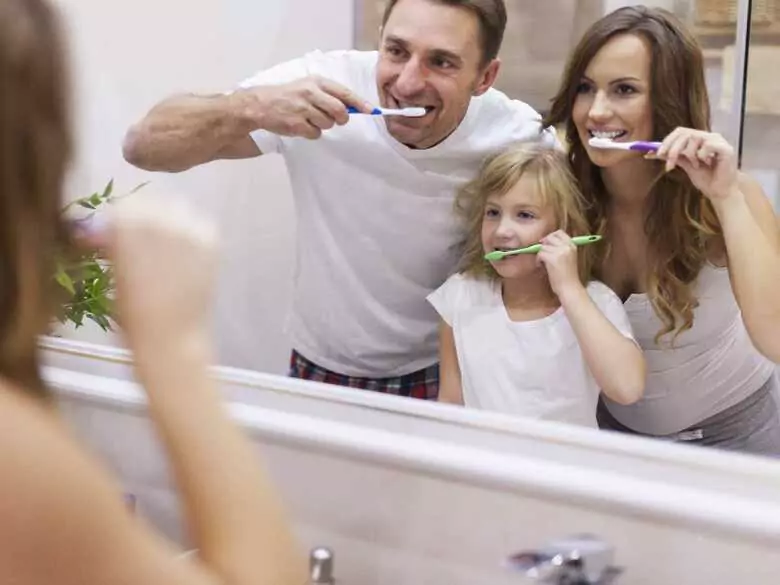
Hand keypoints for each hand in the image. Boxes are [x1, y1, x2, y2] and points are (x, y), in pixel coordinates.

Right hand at [100, 191, 217, 353]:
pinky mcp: (211, 240)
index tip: (111, 235)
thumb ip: (112, 244)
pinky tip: (184, 251)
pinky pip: (200, 223)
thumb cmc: (133, 314)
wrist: (170, 337)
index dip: (116, 221)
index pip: (121, 207)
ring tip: (163, 245)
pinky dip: (191, 231)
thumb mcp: (113, 273)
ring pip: (177, 208)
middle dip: (141, 217)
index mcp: (126, 227)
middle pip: (149, 202)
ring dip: (168, 220)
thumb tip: (105, 229)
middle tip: (138, 239)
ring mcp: (189, 228)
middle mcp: (159, 219)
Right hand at [236, 75, 372, 139]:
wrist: (260, 105)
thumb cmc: (288, 96)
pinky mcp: (296, 124)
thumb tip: (353, 108)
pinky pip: (316, 134)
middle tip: (334, 119)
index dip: (360, 103)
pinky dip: (311, 133)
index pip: (344, 93)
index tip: (372, 111)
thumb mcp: (307, 87)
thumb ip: (329, 95)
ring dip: (322, 125)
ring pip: (328, 124)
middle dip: (341, 118)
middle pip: (340, 111)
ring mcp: (303, 109)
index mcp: (316, 82)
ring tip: (308, 118)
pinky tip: (300, 125)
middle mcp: (311, 93)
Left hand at [537, 230, 582, 298]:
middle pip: (550, 237)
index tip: (546, 244)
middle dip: (544, 245)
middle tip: (542, 254)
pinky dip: (538, 260)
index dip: (550, 237)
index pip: (559, 232)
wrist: (569, 288)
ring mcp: (560, 252)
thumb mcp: (568, 258)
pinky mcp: (552, 259)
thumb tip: (545, 241)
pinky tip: (541, 266)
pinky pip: (540, 254)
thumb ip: (561, 248)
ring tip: (543, 263)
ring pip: (543, 247)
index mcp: (572, 246)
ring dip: (540, 254)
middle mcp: (567, 247)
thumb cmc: (567, 276)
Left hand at [654, 127, 738, 200]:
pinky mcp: (726, 148)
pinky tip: (708, 163)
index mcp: (700, 139)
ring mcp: (718, 141)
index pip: (680, 132)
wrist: (719, 192)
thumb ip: (674, 157)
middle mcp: (709, 137)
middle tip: (669, 164)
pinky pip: (707, 145)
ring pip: (694, 138)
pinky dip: (702, 156)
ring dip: (690, 155)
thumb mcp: (686, 166)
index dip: (667, 141)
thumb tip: (654, 152)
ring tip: (696, 165)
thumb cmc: (706, 179)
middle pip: (685, 133)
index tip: (657, 153)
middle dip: (673, 149)